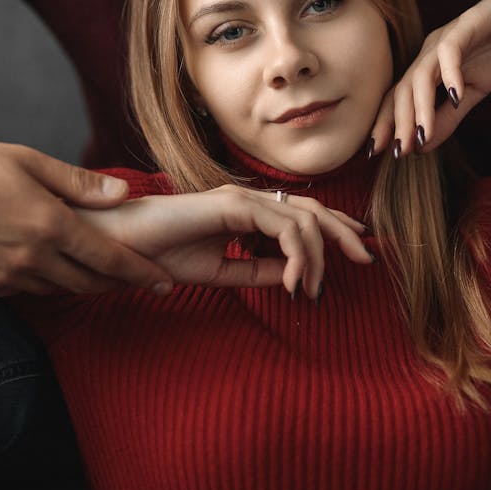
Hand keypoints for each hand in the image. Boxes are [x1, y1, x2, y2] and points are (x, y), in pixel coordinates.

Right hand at [0, 137, 173, 297]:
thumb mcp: (27, 161)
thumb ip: (79, 184)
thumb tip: (124, 194)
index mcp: (46, 225)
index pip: (108, 259)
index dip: (140, 273)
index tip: (164, 281)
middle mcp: (27, 259)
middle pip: (88, 283)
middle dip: (118, 284)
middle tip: (142, 280)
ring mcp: (1, 279)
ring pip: (57, 290)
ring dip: (82, 284)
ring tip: (101, 272)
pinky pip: (24, 292)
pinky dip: (44, 282)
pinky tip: (49, 267)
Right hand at [84, 184, 373, 299]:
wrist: (123, 245)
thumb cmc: (160, 254)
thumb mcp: (220, 271)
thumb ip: (256, 271)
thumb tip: (294, 279)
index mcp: (247, 212)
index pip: (301, 215)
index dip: (333, 231)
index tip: (355, 255)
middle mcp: (249, 199)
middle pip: (312, 209)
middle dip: (344, 233)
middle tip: (367, 260)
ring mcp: (241, 198)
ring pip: (302, 219)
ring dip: (317, 257)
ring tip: (313, 291)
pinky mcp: (232, 204)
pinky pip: (281, 226)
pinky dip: (297, 255)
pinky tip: (296, 283)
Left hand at [370, 0, 490, 154]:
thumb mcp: (475, 92)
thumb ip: (449, 117)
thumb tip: (423, 146)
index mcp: (428, 67)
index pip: (398, 98)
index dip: (386, 124)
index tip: (376, 154)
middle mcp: (430, 52)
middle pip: (403, 88)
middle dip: (397, 121)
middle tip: (397, 152)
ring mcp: (447, 37)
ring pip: (422, 73)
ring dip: (420, 106)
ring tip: (422, 134)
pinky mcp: (468, 25)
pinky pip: (452, 51)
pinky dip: (451, 74)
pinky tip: (455, 96)